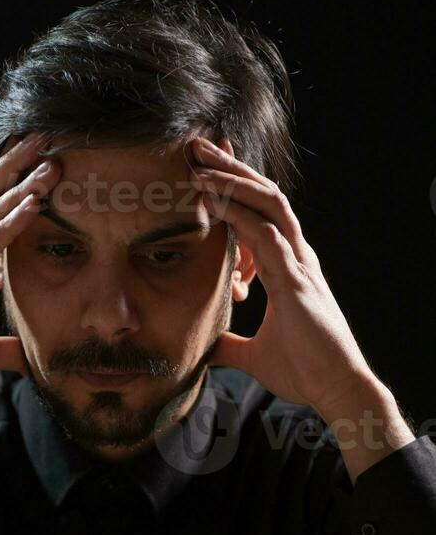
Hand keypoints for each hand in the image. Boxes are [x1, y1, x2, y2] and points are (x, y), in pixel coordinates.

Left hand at [190, 137, 378, 415]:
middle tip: (197, 146)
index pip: (259, 214)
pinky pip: (264, 234)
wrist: (336, 388)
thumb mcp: (253, 355)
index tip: (203, 172)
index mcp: (289, 267)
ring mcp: (299, 263)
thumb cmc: (304, 370)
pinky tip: (212, 198)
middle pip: (264, 196)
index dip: (234, 189)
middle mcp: (296, 256)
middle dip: (231, 168)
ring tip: (200, 162)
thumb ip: (229, 345)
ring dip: (232, 179)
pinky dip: (237, 212)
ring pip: (267, 203)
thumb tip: (205, 346)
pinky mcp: (295, 279)